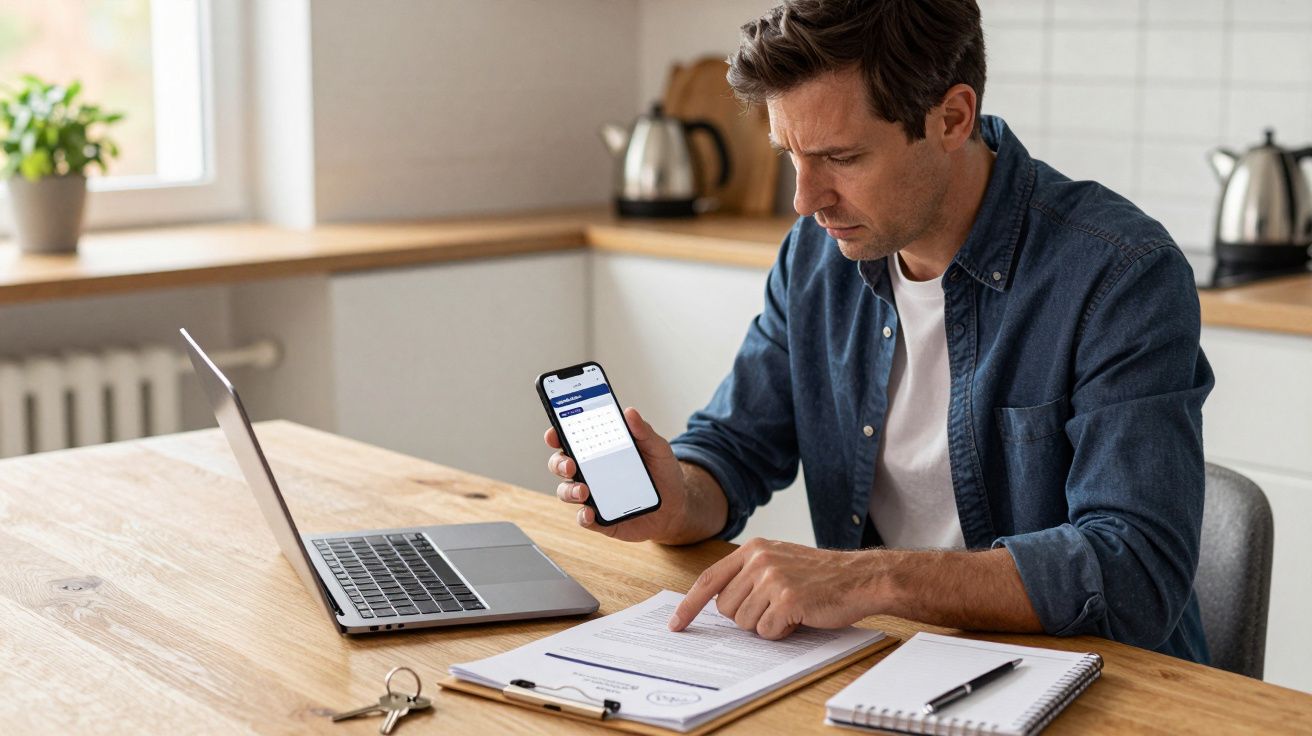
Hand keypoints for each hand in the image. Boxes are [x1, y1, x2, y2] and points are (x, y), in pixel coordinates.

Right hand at [545, 406, 691, 542]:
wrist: (676, 507)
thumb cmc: (662, 474)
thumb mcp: (657, 449)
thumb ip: (643, 431)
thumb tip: (630, 412)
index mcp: (599, 451)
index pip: (571, 440)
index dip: (557, 435)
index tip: (554, 434)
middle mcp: (591, 472)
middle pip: (562, 465)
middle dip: (560, 463)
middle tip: (570, 465)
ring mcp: (593, 496)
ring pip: (567, 492)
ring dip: (569, 491)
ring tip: (583, 491)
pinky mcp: (600, 518)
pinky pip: (584, 518)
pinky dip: (583, 516)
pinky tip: (590, 512)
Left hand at [668, 538, 876, 639]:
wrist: (860, 578)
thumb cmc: (821, 576)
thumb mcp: (780, 562)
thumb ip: (749, 575)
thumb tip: (718, 603)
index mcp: (754, 549)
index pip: (709, 579)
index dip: (689, 604)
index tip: (677, 624)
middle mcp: (759, 560)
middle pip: (725, 608)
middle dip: (746, 617)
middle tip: (774, 607)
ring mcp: (772, 579)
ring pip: (745, 623)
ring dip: (767, 624)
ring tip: (791, 610)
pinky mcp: (787, 599)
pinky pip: (766, 631)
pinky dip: (782, 632)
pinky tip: (800, 617)